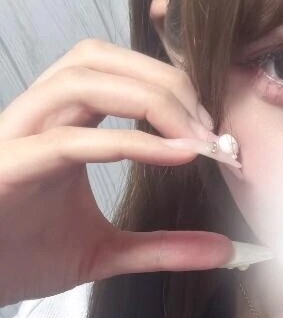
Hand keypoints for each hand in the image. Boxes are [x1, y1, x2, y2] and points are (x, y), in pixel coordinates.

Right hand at [0, 38, 239, 305]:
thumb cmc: (22, 259)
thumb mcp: (107, 253)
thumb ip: (163, 248)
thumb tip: (225, 252)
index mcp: (60, 125)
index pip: (113, 71)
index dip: (168, 84)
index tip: (215, 130)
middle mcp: (37, 119)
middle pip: (99, 59)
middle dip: (164, 80)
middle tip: (211, 128)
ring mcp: (18, 137)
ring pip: (80, 79)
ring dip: (148, 98)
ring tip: (195, 138)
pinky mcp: (8, 166)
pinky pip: (69, 139)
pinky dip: (128, 142)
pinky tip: (174, 157)